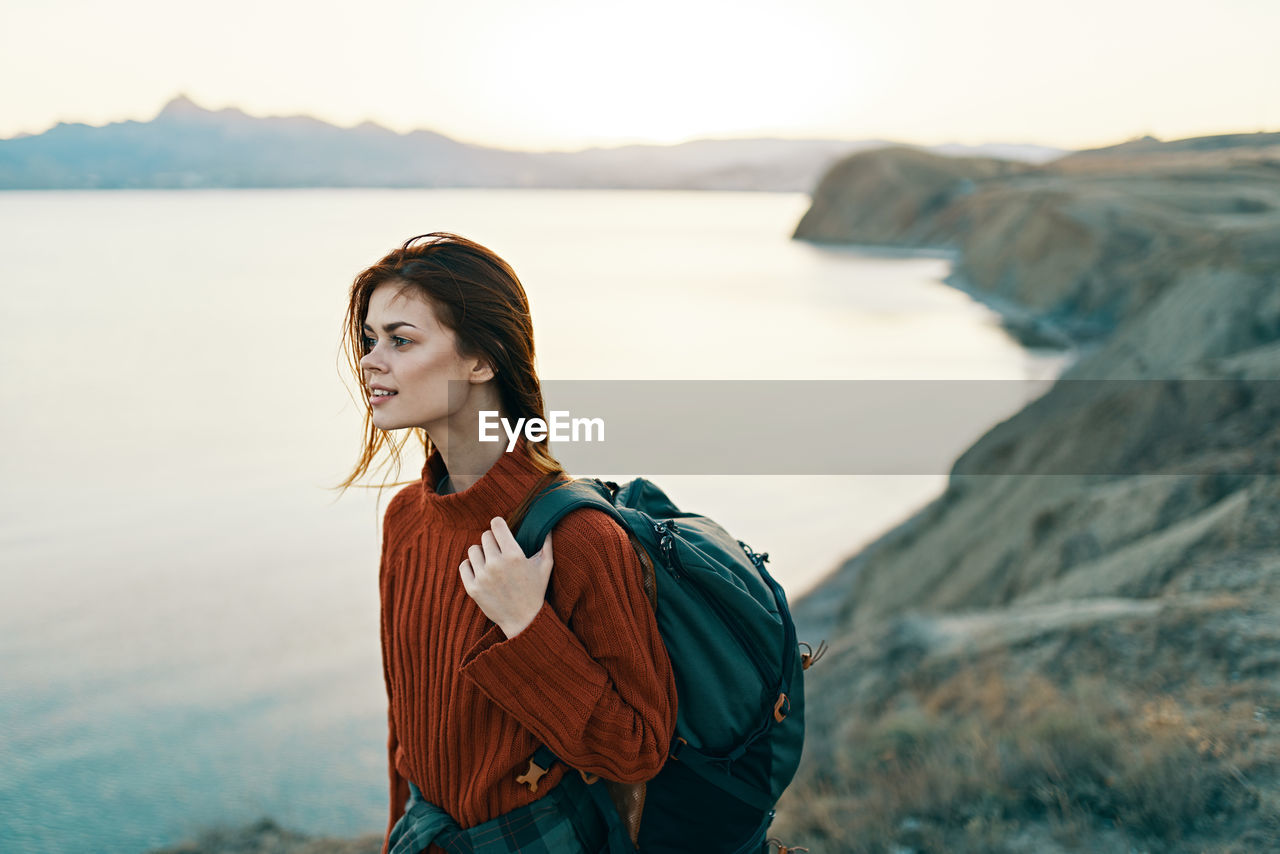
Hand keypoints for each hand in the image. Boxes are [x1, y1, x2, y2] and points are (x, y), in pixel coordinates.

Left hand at [459, 517, 553, 637]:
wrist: (524, 621)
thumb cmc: (536, 591)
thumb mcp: (546, 566)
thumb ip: (547, 543)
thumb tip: (548, 524)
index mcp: (514, 555)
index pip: (496, 524)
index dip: (498, 524)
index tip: (500, 529)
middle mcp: (496, 564)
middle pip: (485, 536)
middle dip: (492, 540)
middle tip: (499, 550)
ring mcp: (482, 577)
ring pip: (473, 550)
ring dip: (481, 553)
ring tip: (490, 562)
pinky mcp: (472, 588)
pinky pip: (464, 566)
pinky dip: (470, 566)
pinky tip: (480, 570)